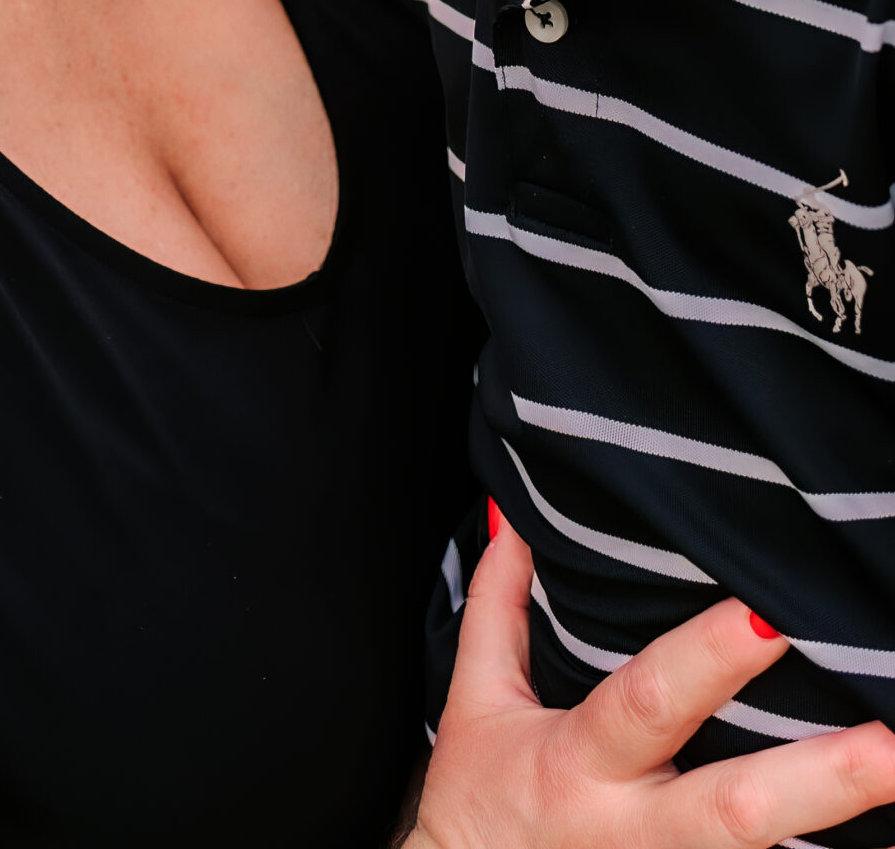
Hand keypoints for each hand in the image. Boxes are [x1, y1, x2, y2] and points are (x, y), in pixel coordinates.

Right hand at [409, 511, 894, 848]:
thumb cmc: (481, 801)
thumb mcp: (479, 703)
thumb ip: (500, 605)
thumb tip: (513, 513)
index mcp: (579, 763)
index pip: (648, 702)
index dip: (706, 662)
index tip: (770, 615)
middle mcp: (633, 833)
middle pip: (735, 812)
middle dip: (822, 781)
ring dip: (851, 840)